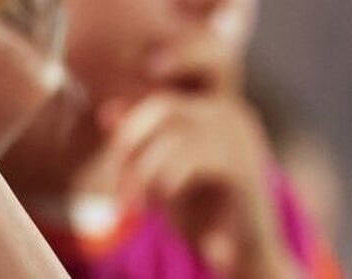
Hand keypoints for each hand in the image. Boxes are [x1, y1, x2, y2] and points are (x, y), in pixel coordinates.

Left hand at [104, 89, 297, 277]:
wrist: (245, 255)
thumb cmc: (204, 212)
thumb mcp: (164, 171)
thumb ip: (141, 141)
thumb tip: (105, 112)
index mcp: (212, 109)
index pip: (162, 98)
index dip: (133, 121)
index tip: (116, 156)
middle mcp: (230, 114)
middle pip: (163, 108)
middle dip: (129, 145)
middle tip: (121, 191)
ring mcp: (239, 138)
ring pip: (172, 135)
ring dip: (143, 172)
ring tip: (135, 207)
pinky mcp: (243, 169)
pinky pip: (189, 161)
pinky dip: (163, 183)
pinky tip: (158, 206)